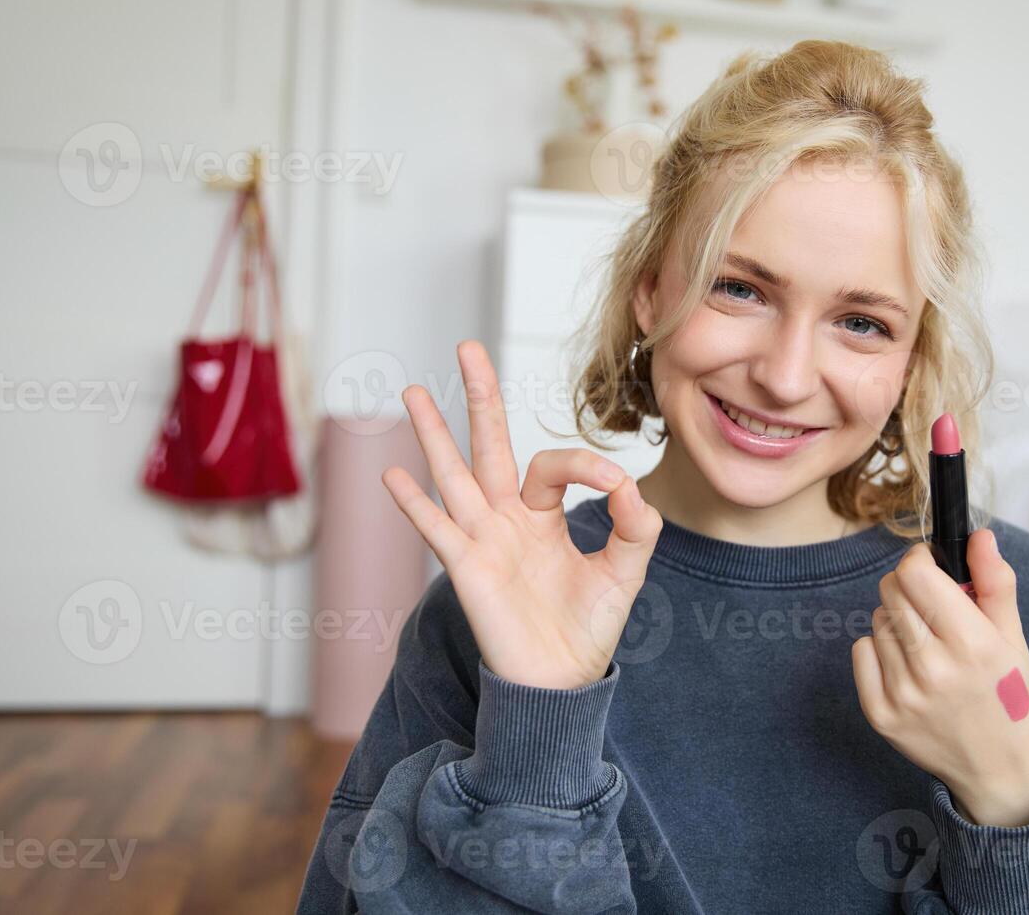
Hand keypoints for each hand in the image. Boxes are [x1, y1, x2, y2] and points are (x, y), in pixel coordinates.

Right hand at [382, 340, 663, 689]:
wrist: (563, 682)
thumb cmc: (589, 628)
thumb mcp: (626, 570)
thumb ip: (636, 526)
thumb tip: (630, 487)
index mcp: (543, 514)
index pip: (554, 464)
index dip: (587, 464)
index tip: (616, 485)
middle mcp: (506, 518)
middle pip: (489, 445)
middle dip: (480, 397)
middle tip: (468, 347)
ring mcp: (482, 540)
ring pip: (453, 475)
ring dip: (433, 433)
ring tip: (411, 390)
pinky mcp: (467, 569)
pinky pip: (437, 530)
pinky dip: (414, 504)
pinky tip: (392, 475)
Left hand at [851, 530, 1028, 826]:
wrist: (1000, 768)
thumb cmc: (1008, 695)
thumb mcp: (1012, 637)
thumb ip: (995, 581)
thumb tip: (980, 535)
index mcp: (971, 644)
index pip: (914, 573)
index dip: (920, 562)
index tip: (932, 570)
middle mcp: (932, 669)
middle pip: (890, 590)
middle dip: (910, 589)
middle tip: (934, 612)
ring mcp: (902, 694)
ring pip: (877, 620)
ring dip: (899, 624)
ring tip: (928, 648)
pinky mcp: (880, 714)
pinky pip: (861, 651)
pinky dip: (880, 652)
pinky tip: (908, 669)